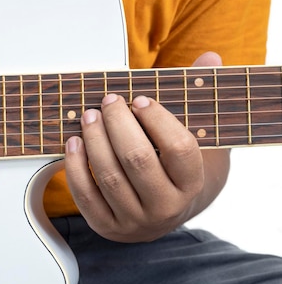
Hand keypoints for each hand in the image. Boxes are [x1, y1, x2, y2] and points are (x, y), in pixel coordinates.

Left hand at [65, 52, 228, 241]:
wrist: (164, 212)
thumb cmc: (174, 167)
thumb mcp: (193, 137)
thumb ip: (197, 99)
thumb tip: (209, 57)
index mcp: (193, 183)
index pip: (179, 149)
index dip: (158, 120)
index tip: (140, 98)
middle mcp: (166, 206)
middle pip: (138, 159)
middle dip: (118, 124)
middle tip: (108, 101)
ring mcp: (135, 220)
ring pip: (109, 176)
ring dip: (95, 140)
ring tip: (89, 116)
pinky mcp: (106, 227)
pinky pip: (85, 195)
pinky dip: (76, 166)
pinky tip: (74, 142)